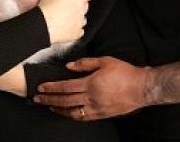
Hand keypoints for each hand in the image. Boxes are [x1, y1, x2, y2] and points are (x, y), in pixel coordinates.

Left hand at [34, 56, 149, 120]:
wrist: (141, 88)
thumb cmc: (125, 73)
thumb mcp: (105, 61)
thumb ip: (85, 63)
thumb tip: (69, 66)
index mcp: (91, 84)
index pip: (65, 87)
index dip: (51, 88)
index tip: (41, 87)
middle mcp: (91, 98)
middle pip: (65, 101)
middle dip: (49, 99)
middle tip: (37, 99)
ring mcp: (96, 108)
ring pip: (72, 112)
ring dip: (58, 110)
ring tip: (50, 106)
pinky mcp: (102, 114)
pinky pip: (83, 117)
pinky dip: (72, 115)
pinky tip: (68, 112)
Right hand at [38, 0, 92, 43]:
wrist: (43, 24)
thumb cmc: (49, 6)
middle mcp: (82, 11)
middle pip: (86, 6)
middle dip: (80, 4)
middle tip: (68, 5)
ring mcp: (79, 23)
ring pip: (83, 18)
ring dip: (78, 17)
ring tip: (66, 16)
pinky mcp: (76, 33)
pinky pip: (80, 30)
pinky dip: (75, 28)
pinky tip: (68, 26)